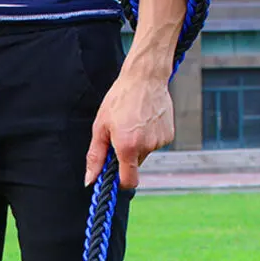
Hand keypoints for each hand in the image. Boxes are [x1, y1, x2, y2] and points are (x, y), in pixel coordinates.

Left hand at [84, 63, 174, 189]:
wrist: (145, 78)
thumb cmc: (119, 100)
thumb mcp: (100, 128)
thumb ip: (95, 157)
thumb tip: (90, 180)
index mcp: (128, 147)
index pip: (128, 181)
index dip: (120, 183)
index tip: (113, 176)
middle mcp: (147, 146)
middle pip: (134, 166)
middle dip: (125, 157)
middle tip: (119, 135)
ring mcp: (160, 141)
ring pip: (144, 154)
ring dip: (137, 146)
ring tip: (132, 124)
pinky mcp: (169, 135)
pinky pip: (154, 144)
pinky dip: (148, 138)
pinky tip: (144, 122)